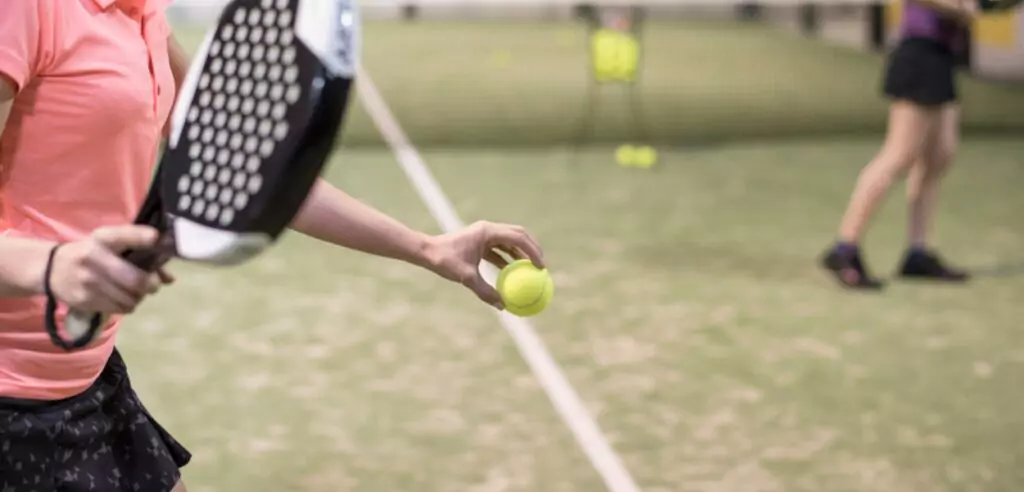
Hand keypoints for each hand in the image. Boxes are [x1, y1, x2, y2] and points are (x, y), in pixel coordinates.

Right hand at [48, 225, 172, 313]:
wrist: (52, 269)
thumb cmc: (93, 254)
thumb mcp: (113, 246)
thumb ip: (143, 256)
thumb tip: (169, 278)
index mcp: (103, 238)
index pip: (125, 235)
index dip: (143, 237)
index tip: (155, 238)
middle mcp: (93, 258)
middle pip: (136, 280)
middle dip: (151, 285)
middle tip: (152, 284)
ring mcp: (87, 281)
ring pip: (131, 298)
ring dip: (139, 297)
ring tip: (134, 291)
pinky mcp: (84, 300)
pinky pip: (120, 308)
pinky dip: (127, 305)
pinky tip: (120, 297)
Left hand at [424, 221, 544, 308]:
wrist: (426, 251)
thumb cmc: (443, 260)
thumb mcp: (465, 277)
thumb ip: (485, 291)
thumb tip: (502, 306)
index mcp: (488, 232)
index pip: (518, 238)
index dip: (533, 251)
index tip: (541, 267)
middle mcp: (488, 230)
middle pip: (519, 235)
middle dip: (533, 249)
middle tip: (542, 266)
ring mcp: (484, 235)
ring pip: (510, 242)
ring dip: (521, 254)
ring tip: (531, 270)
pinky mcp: (480, 242)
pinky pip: (499, 249)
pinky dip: (508, 259)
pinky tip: (513, 274)